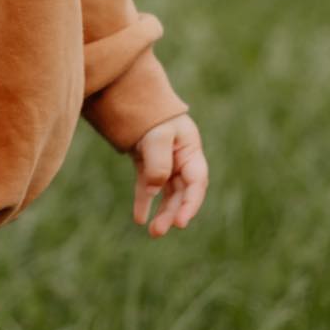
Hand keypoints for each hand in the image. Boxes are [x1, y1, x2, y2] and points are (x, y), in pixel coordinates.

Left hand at [130, 114, 207, 237]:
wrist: (133, 97)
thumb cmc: (153, 116)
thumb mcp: (158, 136)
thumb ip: (158, 163)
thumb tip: (154, 190)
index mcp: (191, 151)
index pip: (196, 183)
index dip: (191, 204)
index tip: (181, 222)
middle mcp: (182, 160)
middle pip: (182, 192)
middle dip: (173, 213)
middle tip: (159, 231)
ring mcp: (166, 163)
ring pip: (167, 193)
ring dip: (162, 212)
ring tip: (153, 232)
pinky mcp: (149, 165)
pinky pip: (148, 187)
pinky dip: (144, 202)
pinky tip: (139, 218)